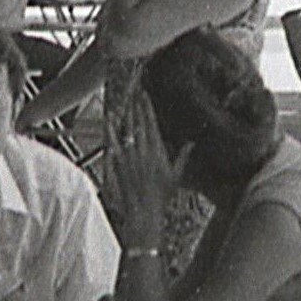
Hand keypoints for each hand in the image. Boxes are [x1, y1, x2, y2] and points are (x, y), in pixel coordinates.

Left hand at [105, 91, 176, 252]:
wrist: (144, 208)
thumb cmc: (161, 194)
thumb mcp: (176, 175)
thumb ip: (183, 157)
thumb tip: (191, 143)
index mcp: (157, 151)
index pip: (151, 123)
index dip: (147, 108)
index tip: (145, 95)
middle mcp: (143, 150)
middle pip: (138, 122)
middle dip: (136, 105)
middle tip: (134, 91)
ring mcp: (129, 155)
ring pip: (127, 128)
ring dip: (126, 113)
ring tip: (125, 100)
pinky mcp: (118, 162)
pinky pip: (113, 141)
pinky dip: (111, 129)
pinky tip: (109, 118)